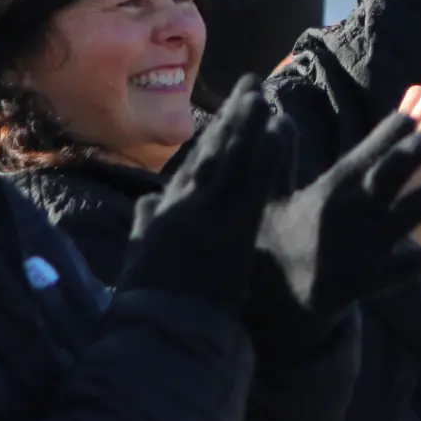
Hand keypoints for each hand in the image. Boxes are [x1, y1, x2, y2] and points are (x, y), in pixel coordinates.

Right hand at [127, 78, 279, 313]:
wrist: (162, 336)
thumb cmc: (150, 304)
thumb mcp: (141, 257)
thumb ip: (146, 225)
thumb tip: (148, 201)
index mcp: (165, 211)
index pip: (194, 164)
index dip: (215, 135)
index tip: (230, 111)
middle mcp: (187, 204)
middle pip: (215, 150)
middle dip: (234, 116)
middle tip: (251, 84)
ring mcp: (212, 213)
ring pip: (233, 157)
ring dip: (250, 122)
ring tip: (264, 93)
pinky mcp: (235, 227)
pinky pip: (255, 182)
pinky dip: (266, 153)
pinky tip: (278, 128)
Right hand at [258, 104, 420, 328]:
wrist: (275, 302)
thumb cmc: (279, 241)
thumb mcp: (271, 198)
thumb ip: (280, 159)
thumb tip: (279, 119)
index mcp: (330, 188)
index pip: (366, 152)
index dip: (390, 132)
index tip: (410, 117)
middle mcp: (351, 211)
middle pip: (391, 174)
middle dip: (415, 152)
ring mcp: (364, 245)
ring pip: (408, 215)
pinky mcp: (370, 278)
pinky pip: (404, 266)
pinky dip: (417, 258)